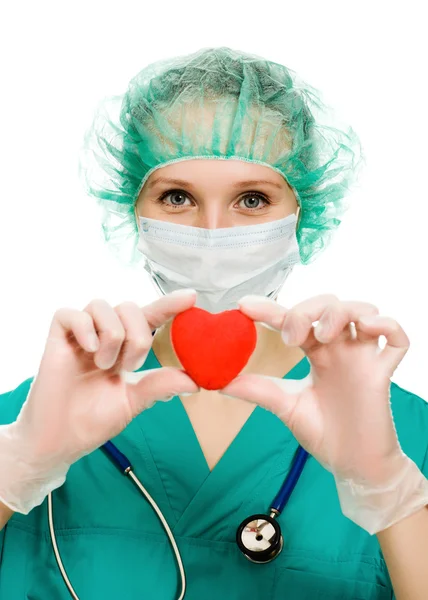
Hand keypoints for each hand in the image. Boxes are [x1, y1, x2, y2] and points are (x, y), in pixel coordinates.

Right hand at [0, 289, 199, 513]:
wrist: (60, 442)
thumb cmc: (93, 421)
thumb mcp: (134, 402)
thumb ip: (160, 385)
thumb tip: (194, 380)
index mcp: (125, 348)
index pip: (150, 318)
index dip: (169, 305)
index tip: (191, 297)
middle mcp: (104, 336)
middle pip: (130, 306)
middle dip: (138, 335)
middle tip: (128, 367)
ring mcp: (80, 337)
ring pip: (103, 305)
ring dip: (112, 335)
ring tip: (105, 365)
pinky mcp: (56, 340)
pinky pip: (71, 314)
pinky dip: (85, 328)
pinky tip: (90, 350)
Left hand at [220, 294, 427, 532]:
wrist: (351, 467)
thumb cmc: (323, 433)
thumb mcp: (285, 406)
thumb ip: (257, 390)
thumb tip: (218, 381)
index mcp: (317, 352)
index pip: (294, 320)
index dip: (271, 309)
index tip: (244, 306)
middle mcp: (340, 348)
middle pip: (329, 304)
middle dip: (307, 310)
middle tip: (290, 338)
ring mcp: (363, 358)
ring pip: (362, 310)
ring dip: (339, 313)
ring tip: (322, 336)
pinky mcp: (383, 373)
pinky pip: (397, 338)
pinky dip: (386, 325)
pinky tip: (366, 329)